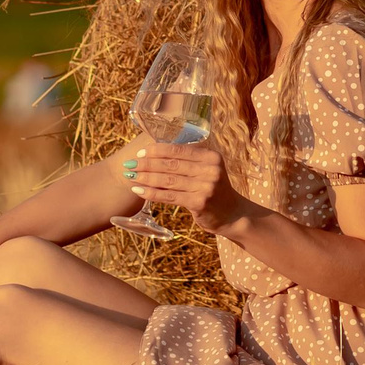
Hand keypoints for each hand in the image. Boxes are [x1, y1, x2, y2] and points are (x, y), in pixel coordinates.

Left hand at [124, 140, 246, 232]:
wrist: (234, 215)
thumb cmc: (214, 191)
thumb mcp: (207, 171)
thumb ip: (188, 162)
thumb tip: (154, 155)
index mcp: (211, 156)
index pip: (179, 149)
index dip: (157, 150)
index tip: (140, 152)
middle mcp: (210, 169)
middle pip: (171, 164)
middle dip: (147, 164)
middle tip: (130, 164)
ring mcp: (206, 186)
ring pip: (168, 180)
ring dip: (146, 178)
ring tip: (130, 177)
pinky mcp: (199, 202)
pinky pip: (169, 196)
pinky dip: (152, 193)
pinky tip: (139, 190)